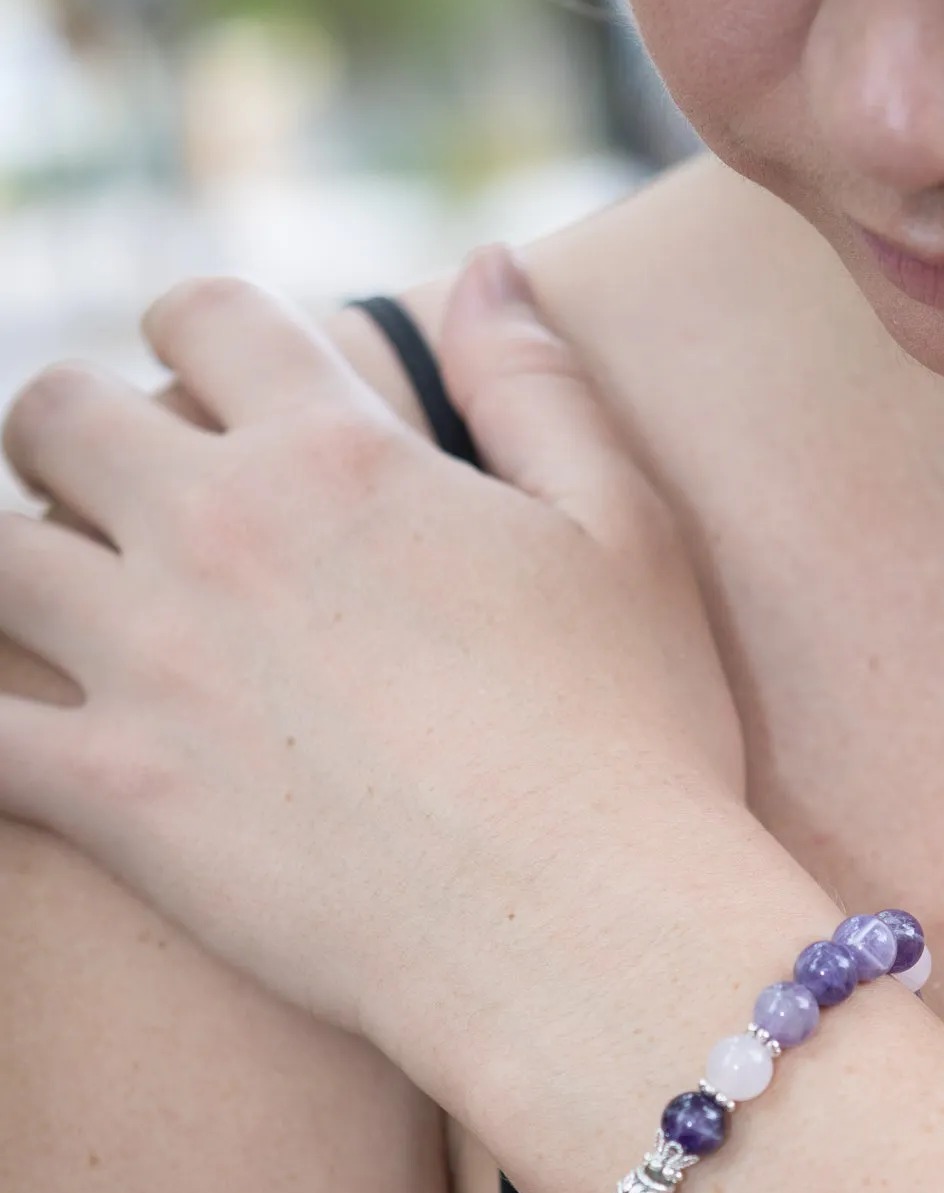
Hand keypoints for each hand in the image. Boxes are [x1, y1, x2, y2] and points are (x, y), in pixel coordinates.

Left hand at [0, 251, 751, 1084]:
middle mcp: (221, 531)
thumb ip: (537, 384)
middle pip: (55, 410)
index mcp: (342, 453)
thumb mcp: (623, 530)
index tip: (200, 367)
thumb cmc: (632, 734)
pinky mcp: (112, 794)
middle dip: (70, 428)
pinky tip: (14, 726)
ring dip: (19, 561)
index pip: (206, 315)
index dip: (193, 326)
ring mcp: (150, 662)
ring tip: (65, 603)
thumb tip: (484, 263)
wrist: (583, 929)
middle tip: (112, 486)